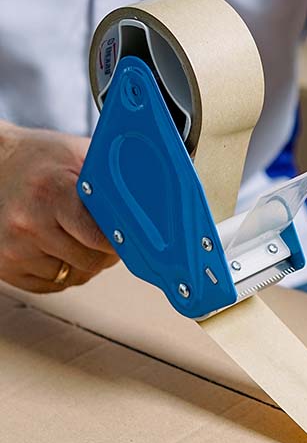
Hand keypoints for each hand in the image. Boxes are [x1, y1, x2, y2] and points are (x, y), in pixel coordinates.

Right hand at [0, 121, 117, 291]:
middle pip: (90, 261)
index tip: (131, 238)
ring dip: (85, 262)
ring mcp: (13, 248)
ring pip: (74, 276)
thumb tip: (155, 202)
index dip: (121, 241)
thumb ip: (114, 180)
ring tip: (78, 234)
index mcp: (51, 193)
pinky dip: (63, 271)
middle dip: (106, 252)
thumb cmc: (45, 160)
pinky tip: (59, 245)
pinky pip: (52, 285)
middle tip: (106, 233)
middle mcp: (27, 223)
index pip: (99, 237)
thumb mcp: (82, 157)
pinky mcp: (4, 266)